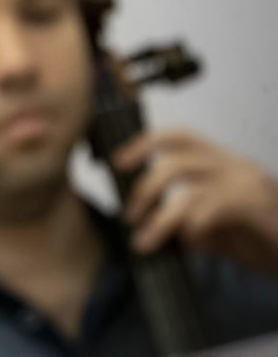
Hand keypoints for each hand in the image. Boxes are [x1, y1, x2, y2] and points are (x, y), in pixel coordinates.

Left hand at [114, 129, 277, 273]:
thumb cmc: (270, 239)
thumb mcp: (223, 232)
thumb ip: (193, 227)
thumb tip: (162, 232)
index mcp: (223, 163)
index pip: (178, 137)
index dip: (144, 144)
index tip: (117, 161)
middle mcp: (234, 165)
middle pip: (176, 157)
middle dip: (144, 185)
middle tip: (131, 215)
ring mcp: (247, 183)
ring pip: (187, 187)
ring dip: (159, 215)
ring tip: (145, 239)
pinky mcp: (256, 205)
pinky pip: (209, 208)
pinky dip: (190, 226)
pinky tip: (187, 242)